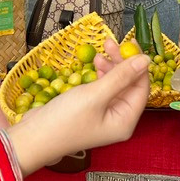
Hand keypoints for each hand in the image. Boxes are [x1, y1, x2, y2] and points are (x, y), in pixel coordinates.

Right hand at [6, 41, 150, 173]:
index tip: (130, 43)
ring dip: (111, 67)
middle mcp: (118, 119)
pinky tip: (95, 64)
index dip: (138, 65)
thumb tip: (146, 60)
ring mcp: (104, 115)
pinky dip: (101, 75)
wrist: (33, 137)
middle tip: (110, 43)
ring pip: (115, 85)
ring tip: (100, 52)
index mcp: (125, 121)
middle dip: (122, 63)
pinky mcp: (91, 110)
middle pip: (129, 85)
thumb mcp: (95, 95)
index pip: (141, 88)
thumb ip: (121, 76)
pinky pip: (103, 89)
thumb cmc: (65, 120)